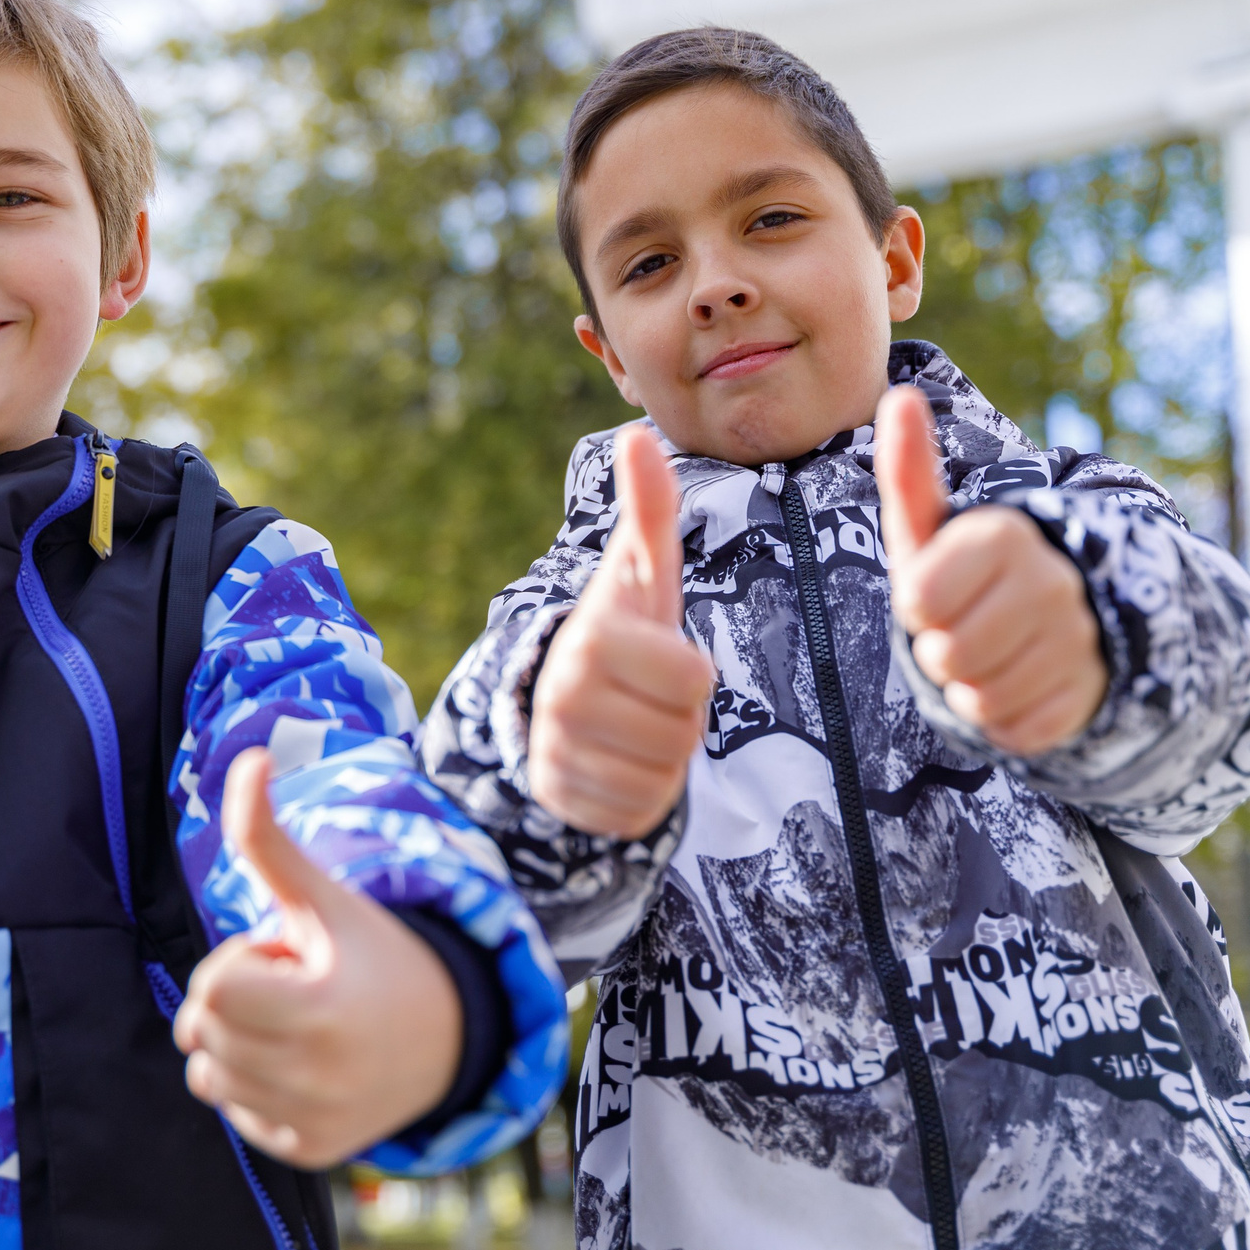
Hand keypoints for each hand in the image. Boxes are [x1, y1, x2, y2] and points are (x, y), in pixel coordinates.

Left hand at [174, 748, 462, 1169]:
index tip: (290, 957)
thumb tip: (247, 756)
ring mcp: (313, 1120)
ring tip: (298, 1023)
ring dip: (237, 1041)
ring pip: (206, 1072)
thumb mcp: (322, 897)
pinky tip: (301, 1062)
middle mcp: (317, 1076)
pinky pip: (232, 1109)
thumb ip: (268, 836)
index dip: (240, 960)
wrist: (447, 1034)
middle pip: (201, 1028)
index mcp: (322, 1010)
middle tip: (295, 988)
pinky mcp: (309, 1152)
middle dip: (235, 997)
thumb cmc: (372, 953)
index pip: (213, 987)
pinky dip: (251, 1082)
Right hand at [526, 424, 712, 836]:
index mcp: (592, 639)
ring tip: (635, 726)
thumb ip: (648, 510)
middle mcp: (565, 697)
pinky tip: (620, 764)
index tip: (660, 658)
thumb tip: (638, 435)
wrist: (557, 702)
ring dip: (663, 758)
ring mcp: (558, 754)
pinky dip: (641, 796)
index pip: (692, 679)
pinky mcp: (564, 803)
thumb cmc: (620, 631)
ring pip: (661, 777)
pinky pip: (637, 814)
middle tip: (649, 697)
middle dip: (679, 718)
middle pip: (681, 733)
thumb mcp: (640, 575)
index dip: (690, 673)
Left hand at [876, 386, 1107, 753]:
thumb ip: (910, 469)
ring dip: (970, 687)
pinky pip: (1018, 731)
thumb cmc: (970, 573)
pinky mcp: (1093, 695)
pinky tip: (1018, 684)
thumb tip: (899, 393)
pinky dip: (1005, 719)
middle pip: (949, 655)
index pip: (920, 599)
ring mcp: (1081, 640)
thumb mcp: (932, 527)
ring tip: (989, 655)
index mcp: (1004, 533)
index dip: (917, 605)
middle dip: (940, 651)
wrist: (1056, 621)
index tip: (935, 592)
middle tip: (962, 629)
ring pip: (983, 697)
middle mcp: (1052, 581)